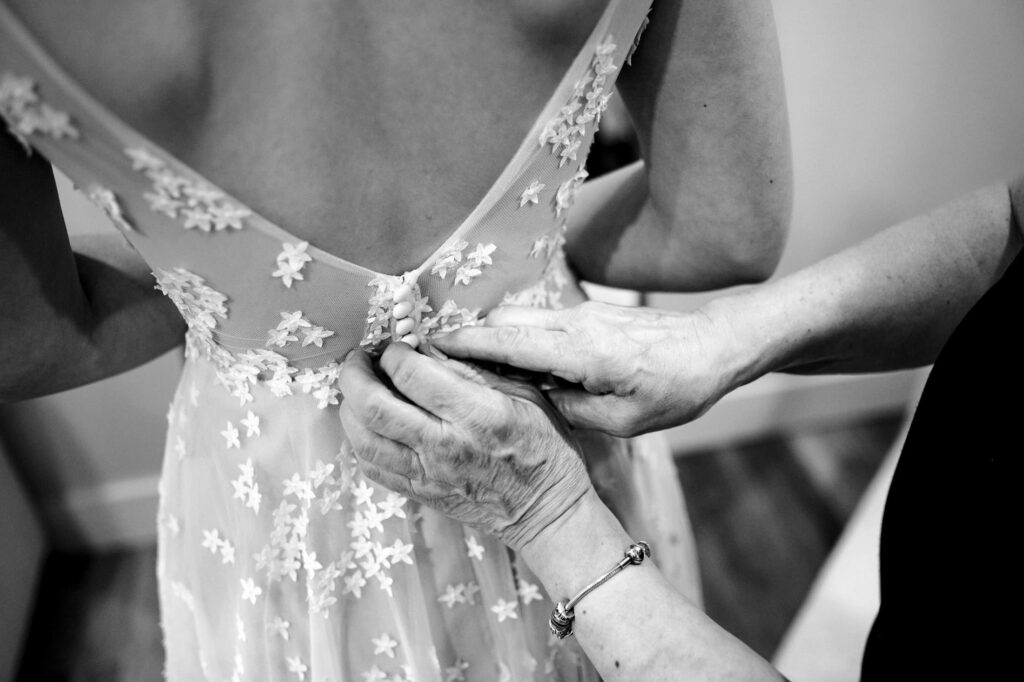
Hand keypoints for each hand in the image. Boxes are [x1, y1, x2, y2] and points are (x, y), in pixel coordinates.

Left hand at [338, 344, 592, 550]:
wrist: (545, 510)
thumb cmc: (542, 446)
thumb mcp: (525, 393)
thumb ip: (474, 369)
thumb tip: (428, 347)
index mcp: (476, 415)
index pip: (410, 374)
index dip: (395, 352)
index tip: (399, 346)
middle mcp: (444, 446)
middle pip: (373, 406)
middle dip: (355, 374)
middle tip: (359, 359)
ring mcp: (427, 475)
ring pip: (362, 439)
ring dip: (349, 407)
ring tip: (358, 389)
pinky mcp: (419, 494)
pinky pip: (371, 467)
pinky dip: (359, 439)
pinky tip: (369, 423)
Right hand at [430, 301, 742, 436]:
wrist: (716, 346)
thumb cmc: (677, 389)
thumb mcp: (625, 420)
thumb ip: (572, 410)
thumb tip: (534, 401)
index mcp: (583, 351)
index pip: (509, 342)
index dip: (466, 345)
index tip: (428, 347)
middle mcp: (576, 324)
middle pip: (506, 322)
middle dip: (471, 339)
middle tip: (441, 362)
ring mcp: (583, 314)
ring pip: (523, 321)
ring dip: (498, 340)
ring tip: (477, 370)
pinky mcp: (592, 315)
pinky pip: (544, 324)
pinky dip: (523, 341)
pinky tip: (524, 368)